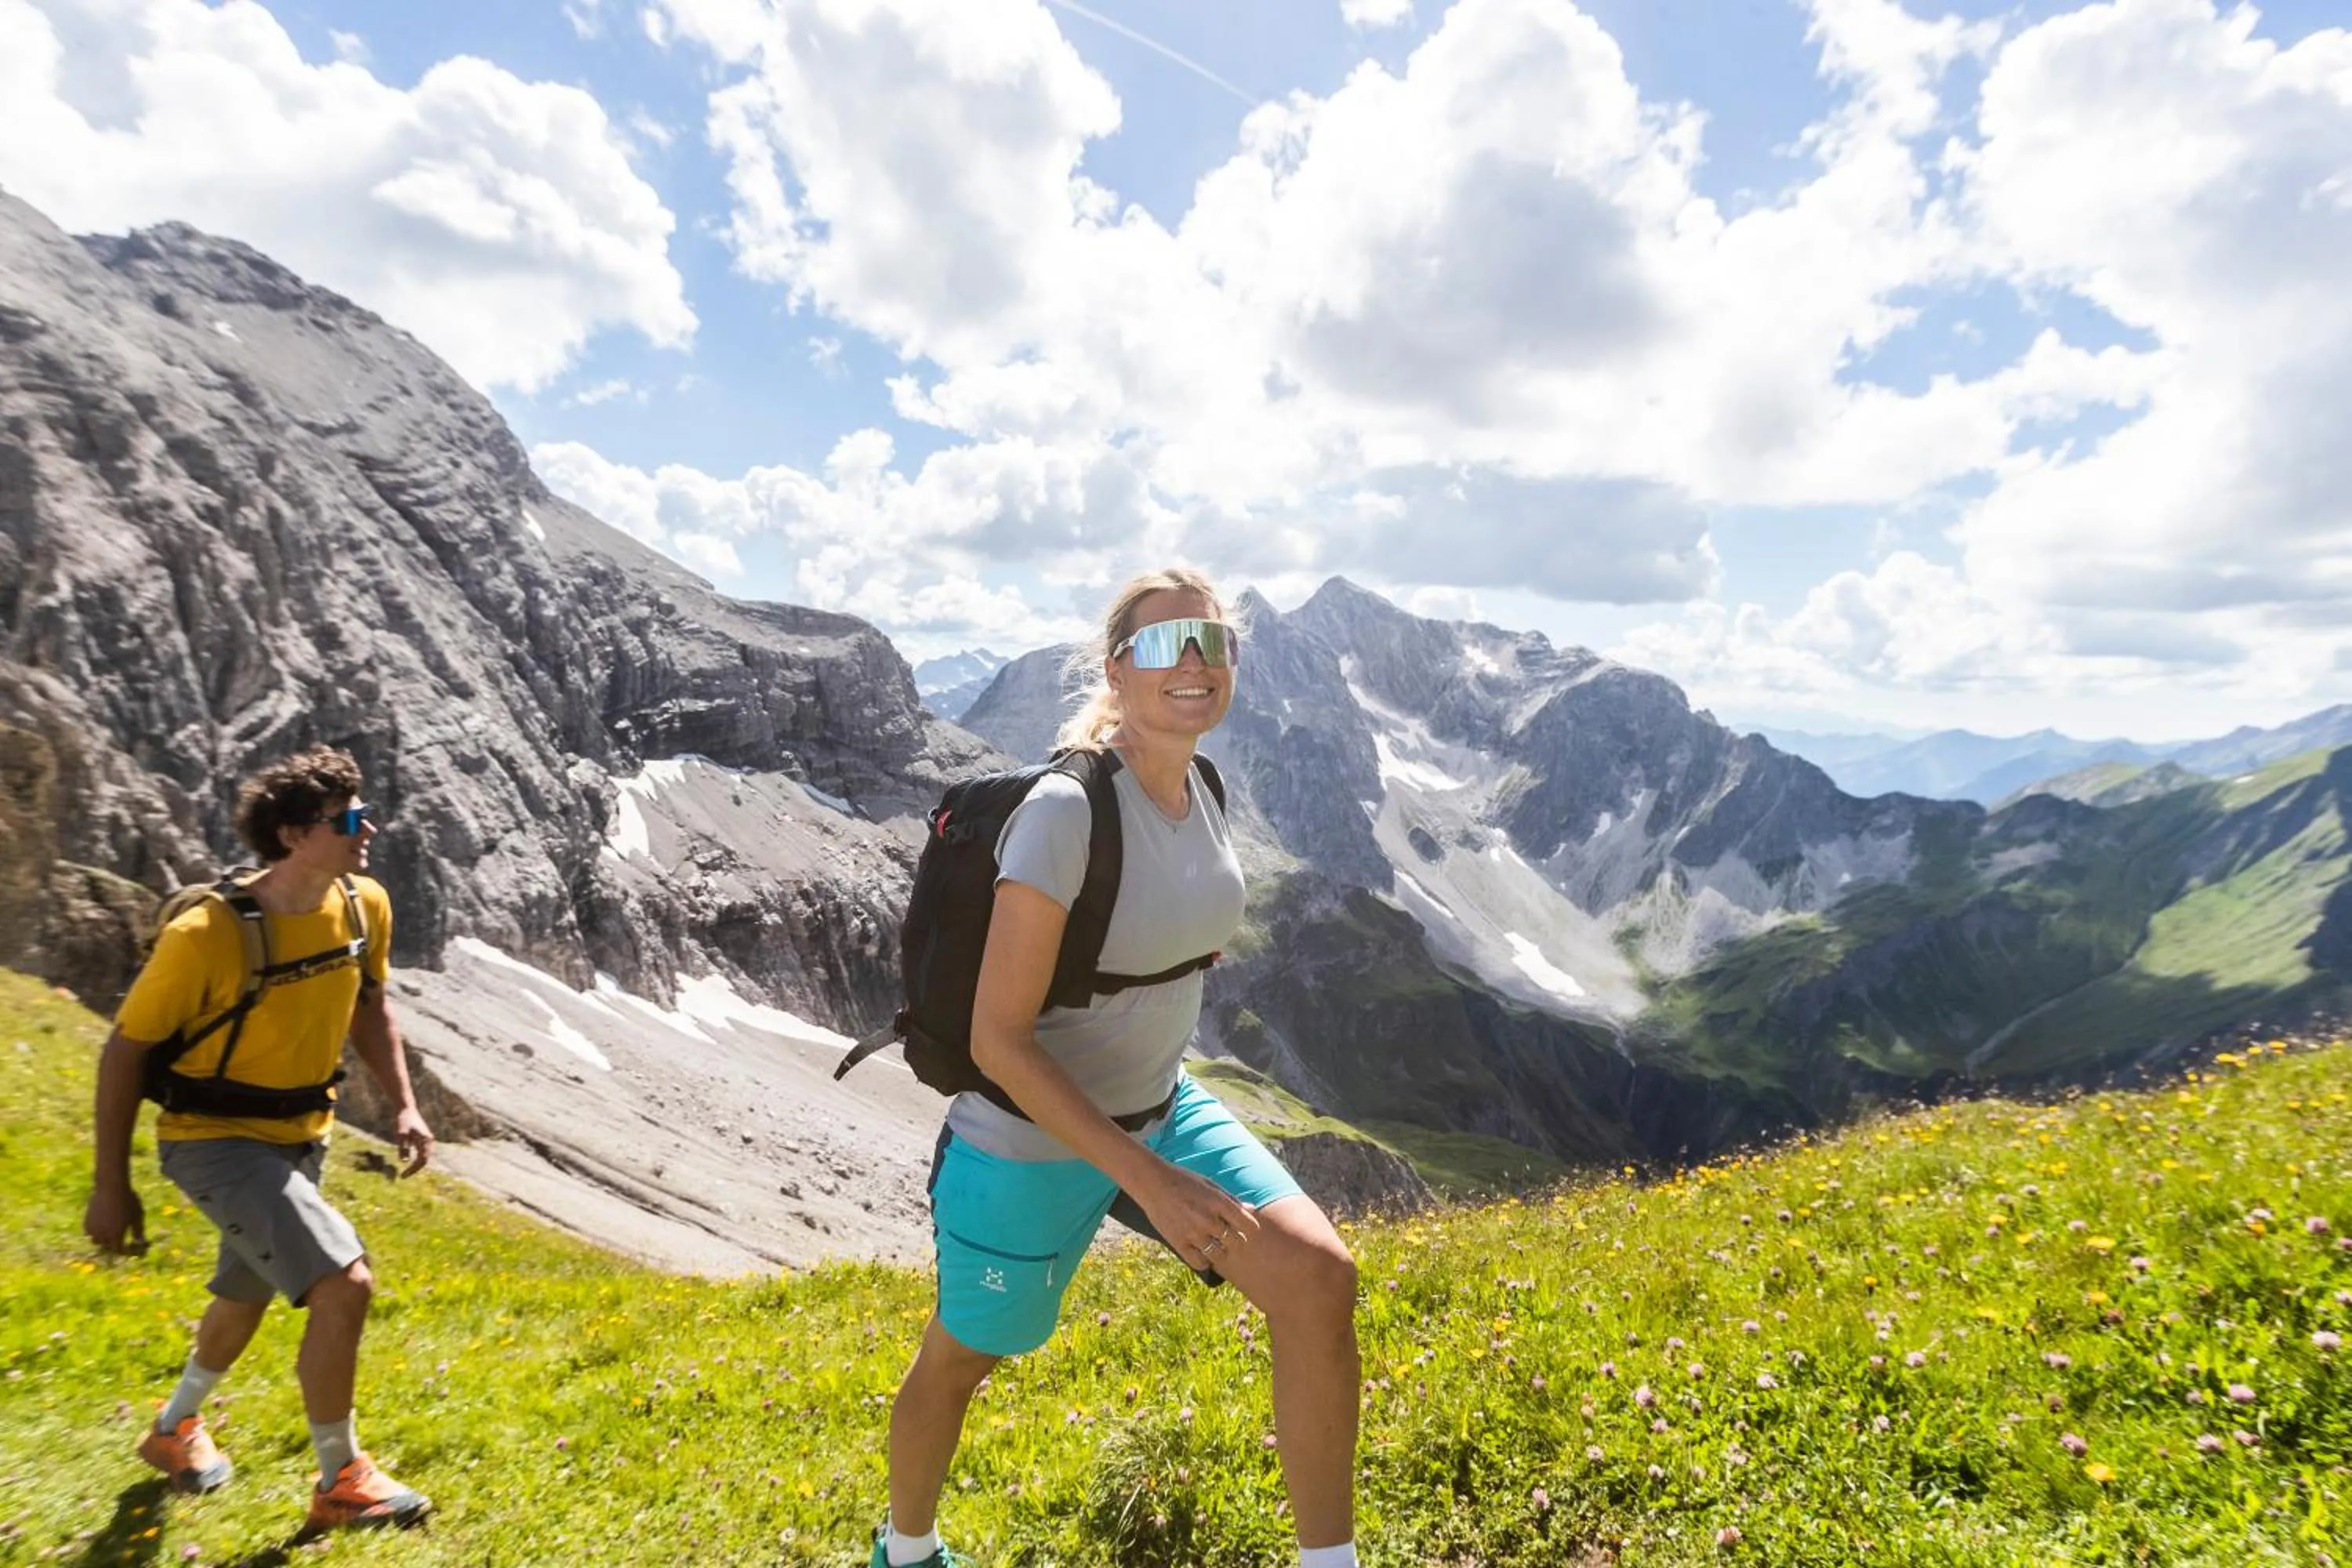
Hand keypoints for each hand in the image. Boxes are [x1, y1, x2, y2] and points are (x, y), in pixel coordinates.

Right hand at [84, 1183, 146, 1253]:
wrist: (111, 1187)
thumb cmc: (128, 1200)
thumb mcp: (138, 1215)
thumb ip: (138, 1230)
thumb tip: (141, 1242)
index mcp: (117, 1235)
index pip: (119, 1250)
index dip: (125, 1250)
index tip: (129, 1248)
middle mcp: (103, 1235)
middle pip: (108, 1247)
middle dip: (114, 1245)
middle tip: (120, 1240)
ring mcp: (93, 1229)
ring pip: (96, 1241)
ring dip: (103, 1240)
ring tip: (110, 1234)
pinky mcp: (86, 1222)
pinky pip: (89, 1233)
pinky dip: (95, 1233)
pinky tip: (102, 1226)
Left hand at [393, 1107, 435, 1177]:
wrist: (406, 1108)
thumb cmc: (402, 1120)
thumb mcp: (401, 1134)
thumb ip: (403, 1147)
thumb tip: (404, 1161)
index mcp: (426, 1140)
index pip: (422, 1160)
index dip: (413, 1170)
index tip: (402, 1176)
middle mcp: (429, 1141)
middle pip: (425, 1160)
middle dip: (415, 1169)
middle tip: (403, 1176)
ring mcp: (427, 1140)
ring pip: (424, 1157)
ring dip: (417, 1165)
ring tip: (406, 1173)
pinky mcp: (423, 1139)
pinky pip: (422, 1153)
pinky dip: (417, 1160)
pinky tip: (409, 1164)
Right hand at [1131, 1161, 1260, 1273]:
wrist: (1153, 1183)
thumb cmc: (1184, 1181)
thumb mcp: (1210, 1185)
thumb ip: (1231, 1200)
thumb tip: (1251, 1210)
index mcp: (1219, 1202)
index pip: (1247, 1224)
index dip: (1249, 1228)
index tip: (1243, 1228)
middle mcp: (1208, 1219)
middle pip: (1235, 1241)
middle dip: (1235, 1240)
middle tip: (1228, 1236)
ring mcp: (1193, 1233)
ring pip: (1219, 1255)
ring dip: (1220, 1252)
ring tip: (1214, 1245)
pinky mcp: (1178, 1243)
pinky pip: (1199, 1263)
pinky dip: (1204, 1261)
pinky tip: (1201, 1253)